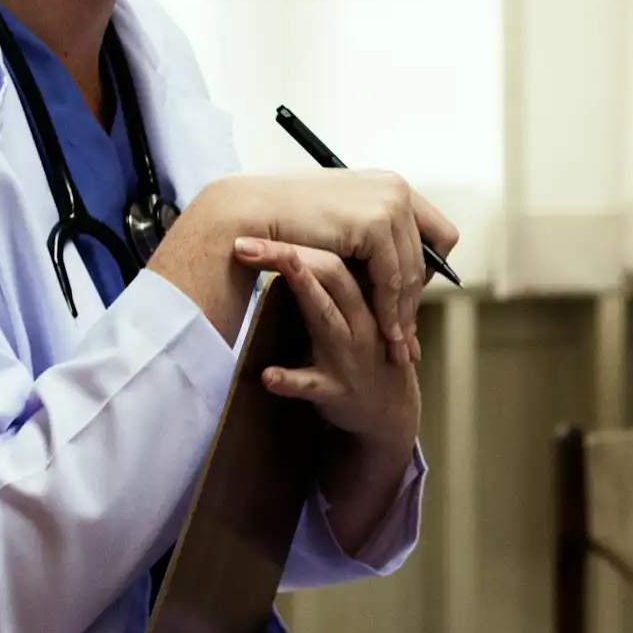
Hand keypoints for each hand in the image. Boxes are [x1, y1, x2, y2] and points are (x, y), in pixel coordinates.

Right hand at [221, 170, 456, 367]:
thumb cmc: (288, 218)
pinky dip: (390, 309)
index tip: (412, 296)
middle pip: (430, 255)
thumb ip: (370, 233)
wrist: (251, 210)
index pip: (436, 232)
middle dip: (418, 296)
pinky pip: (393, 279)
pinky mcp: (374, 224)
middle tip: (409, 332)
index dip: (428, 268)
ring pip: (412, 272)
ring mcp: (389, 203)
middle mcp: (397, 189)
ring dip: (406, 310)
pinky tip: (384, 332)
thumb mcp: (342, 220)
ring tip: (397, 342)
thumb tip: (393, 262)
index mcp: (392, 185)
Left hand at [236, 238, 418, 553]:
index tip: (259, 222)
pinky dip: (290, 380)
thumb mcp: (359, 311)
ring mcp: (348, 355)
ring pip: (326, 319)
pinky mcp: (335, 390)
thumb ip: (337, 281)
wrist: (388, 410)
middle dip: (288, 255)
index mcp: (362, 299)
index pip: (336, 257)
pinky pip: (311, 384)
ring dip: (299, 294)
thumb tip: (301, 240)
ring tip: (267, 275)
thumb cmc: (365, 352)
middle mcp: (359, 321)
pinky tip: (268, 375)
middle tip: (244, 240)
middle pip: (331, 276)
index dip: (299, 238)